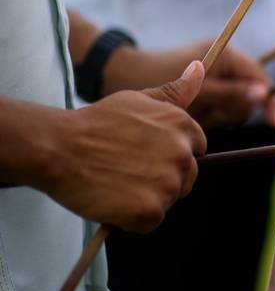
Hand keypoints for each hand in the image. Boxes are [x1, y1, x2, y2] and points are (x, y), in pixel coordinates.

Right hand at [43, 62, 206, 232]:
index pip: (196, 150)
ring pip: (170, 199)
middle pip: (187, 177)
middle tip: (127, 170)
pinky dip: (133, 217)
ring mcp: (168, 183)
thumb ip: (173, 91)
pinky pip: (151, 221)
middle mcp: (182, 154)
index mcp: (183, 126)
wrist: (58, 147)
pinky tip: (113, 200)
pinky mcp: (151, 210)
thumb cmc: (95, 122)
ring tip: (118, 182)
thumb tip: (200, 69)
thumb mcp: (137, 98)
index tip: (145, 154)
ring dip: (148, 197)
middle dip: (163, 177)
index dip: (170, 154)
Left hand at [102, 40, 274, 127]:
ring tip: (199, 111)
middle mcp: (225, 61)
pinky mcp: (207, 88)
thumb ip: (231, 93)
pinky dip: (214, 113)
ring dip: (223, 112)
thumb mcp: (198, 90)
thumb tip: (263, 94)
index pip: (260, 76)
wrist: (122, 77)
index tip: (273, 122)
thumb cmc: (157, 79)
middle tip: (212, 112)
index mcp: (226, 53)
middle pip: (251, 91)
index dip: (268, 98)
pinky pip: (223, 106)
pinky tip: (197, 113)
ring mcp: (216, 74)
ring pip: (238, 102)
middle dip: (236, 106)